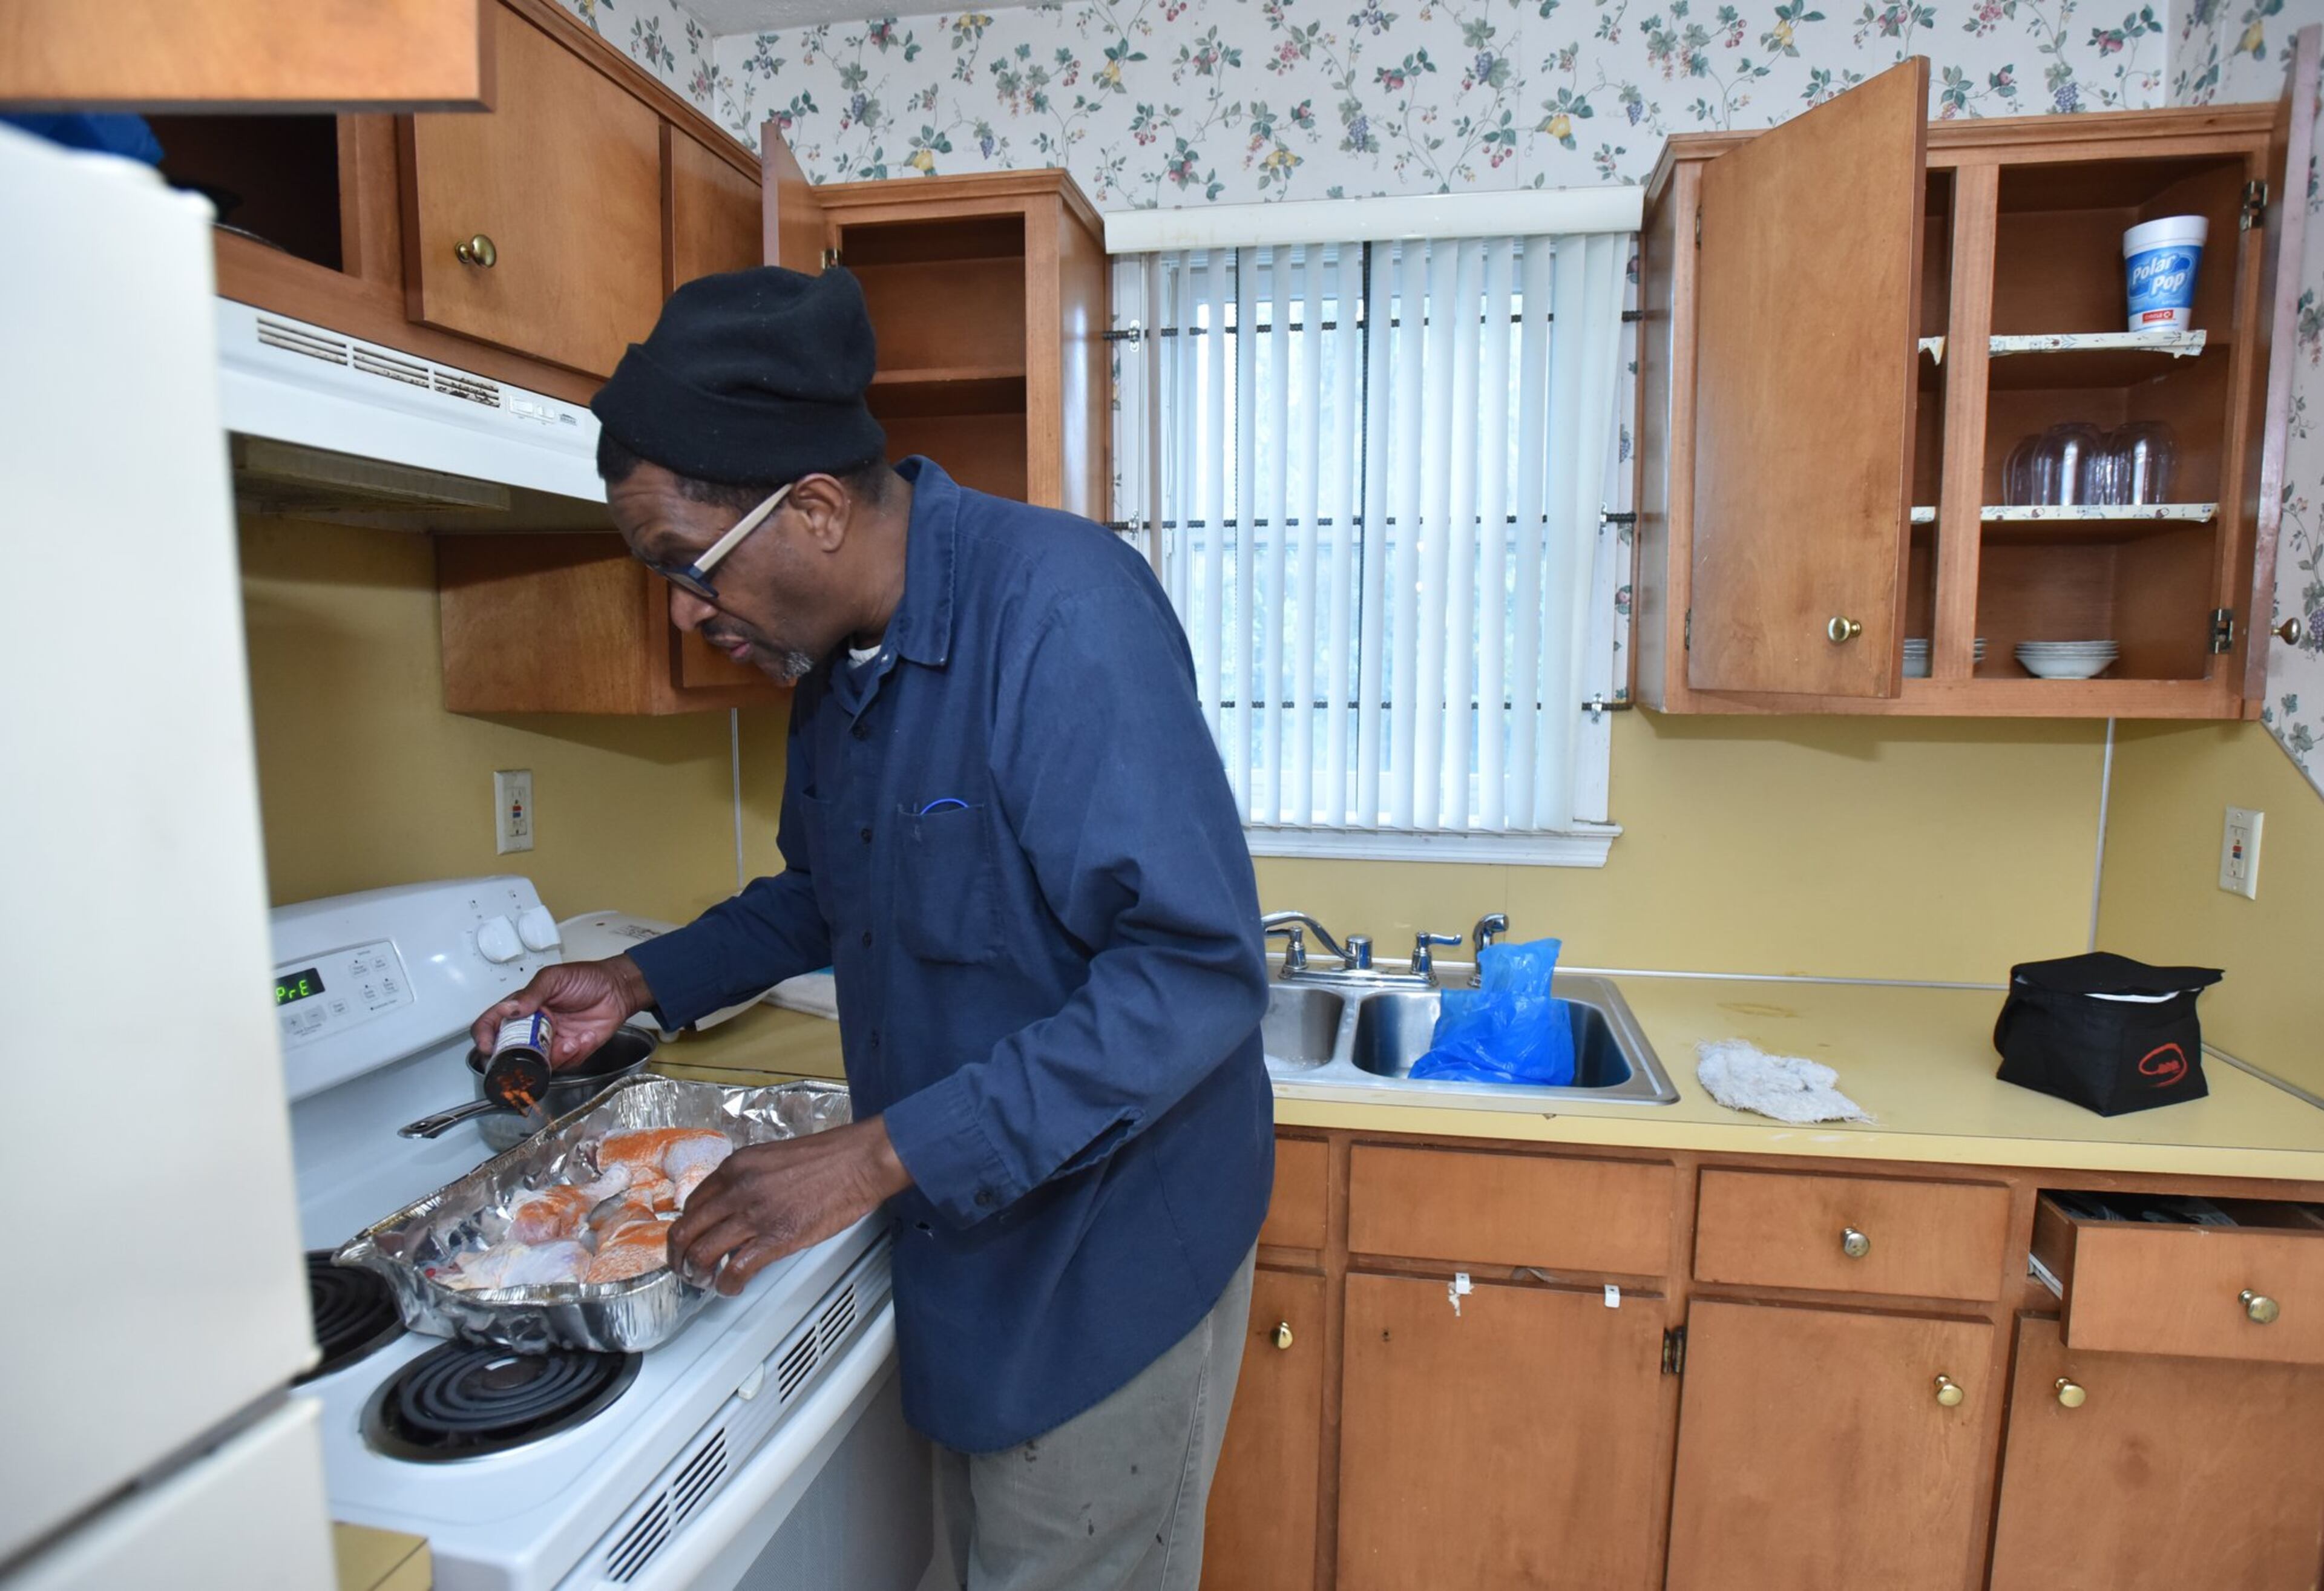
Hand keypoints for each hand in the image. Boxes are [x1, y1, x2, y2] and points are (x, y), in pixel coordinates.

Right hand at [468, 954, 653, 1069]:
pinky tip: (585, 1038)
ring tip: (571, 1041)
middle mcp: (532, 1028)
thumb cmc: (586, 979)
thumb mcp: (555, 978)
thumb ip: (532, 993)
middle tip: (530, 1051)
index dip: (485, 1036)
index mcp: (522, 1007)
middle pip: (510, 1051)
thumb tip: (510, 1009)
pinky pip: (563, 1064)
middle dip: (516, 1057)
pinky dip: (573, 1054)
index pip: (493, 1023)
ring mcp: (550, 1042)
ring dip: (552, 1056)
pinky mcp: (570, 1052)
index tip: (488, 1046)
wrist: (618, 990)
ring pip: (536, 1063)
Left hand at [667, 1118, 914, 1295]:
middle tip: (685, 1268)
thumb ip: (748, 1179)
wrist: (860, 1161)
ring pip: (703, 1251)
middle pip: (687, 1229)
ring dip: (698, 1273)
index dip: (686, 1228)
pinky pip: (736, 1269)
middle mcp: (738, 1189)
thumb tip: (735, 1205)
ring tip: (704, 1281)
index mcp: (737, 1166)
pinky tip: (732, 1288)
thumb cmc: (828, 1159)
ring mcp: (756, 1214)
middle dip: (679, 1255)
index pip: (692, 1202)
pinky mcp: (777, 1238)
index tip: (689, 1240)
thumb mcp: (773, 1158)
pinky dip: (727, 1285)